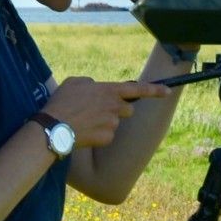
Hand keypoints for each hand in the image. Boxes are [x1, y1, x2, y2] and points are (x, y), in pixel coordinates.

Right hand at [43, 77, 170, 148]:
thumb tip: (96, 87)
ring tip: (85, 122)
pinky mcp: (108, 138)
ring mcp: (112, 124)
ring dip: (105, 123)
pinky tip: (85, 133)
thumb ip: (92, 83)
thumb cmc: (61, 102)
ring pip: (115, 123)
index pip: (137, 89)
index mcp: (109, 91)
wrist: (53, 127)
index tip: (167, 91)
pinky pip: (108, 136)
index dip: (154, 90)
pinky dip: (98, 136)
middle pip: (127, 110)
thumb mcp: (74, 82)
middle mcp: (114, 107)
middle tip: (98, 112)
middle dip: (118, 111)